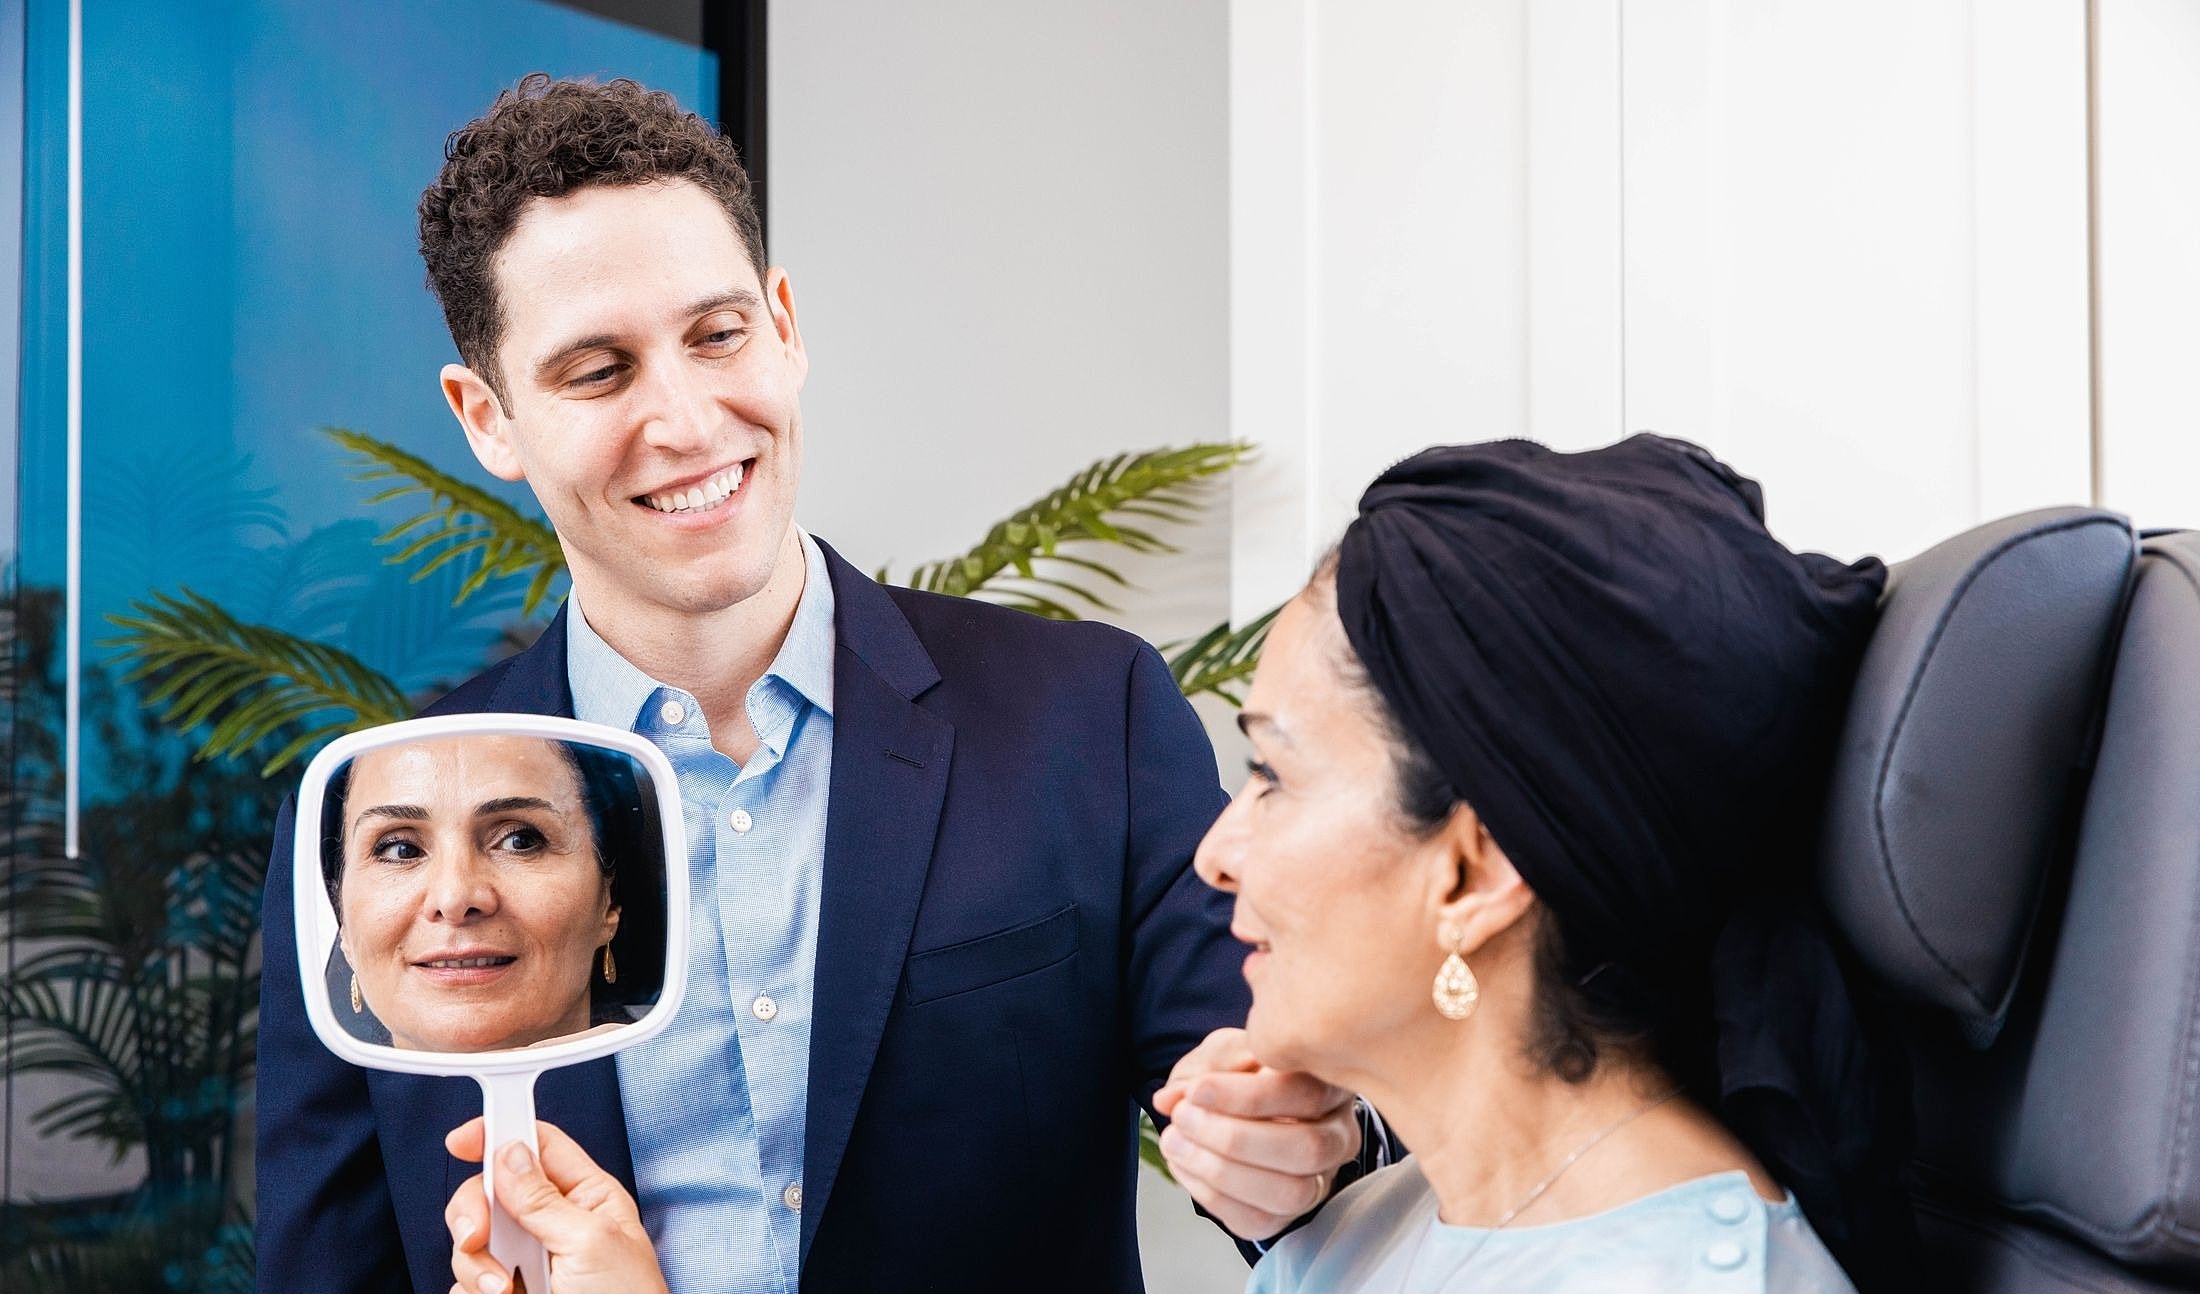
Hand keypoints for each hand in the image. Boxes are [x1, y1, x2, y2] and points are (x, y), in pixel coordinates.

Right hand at [444, 1117, 668, 1293]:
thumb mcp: (591, 1242)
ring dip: (477, 1266)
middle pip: (491, 1192)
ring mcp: (528, 1262)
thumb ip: (545, 1199)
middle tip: (477, 1236)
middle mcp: (553, 1225)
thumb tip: (510, 1154)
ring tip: (506, 1290)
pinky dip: (474, 1292)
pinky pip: (467, 1283)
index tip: (461, 1140)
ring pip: (473, 1242)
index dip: (499, 1133)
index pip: (538, 1146)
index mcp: (587, 1197)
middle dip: (474, 1212)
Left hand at [1151, 1027, 1360, 1240]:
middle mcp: (1339, 1136)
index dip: (1246, 1096)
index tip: (1196, 1090)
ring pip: (1289, 1193)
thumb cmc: (1242, 1076)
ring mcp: (1320, 1180)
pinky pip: (1259, 1221)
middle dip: (1234, 1138)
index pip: (1306, 1093)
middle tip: (1183, 1116)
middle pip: (1307, 1149)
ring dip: (1220, 1170)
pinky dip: (1211, 1195)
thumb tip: (1171, 1098)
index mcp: (1332, 1086)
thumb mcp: (1228, 1053)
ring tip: (1176, 1142)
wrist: (1242, 1110)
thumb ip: (1207, 1067)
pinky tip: (1184, 1164)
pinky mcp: (1289, 1214)